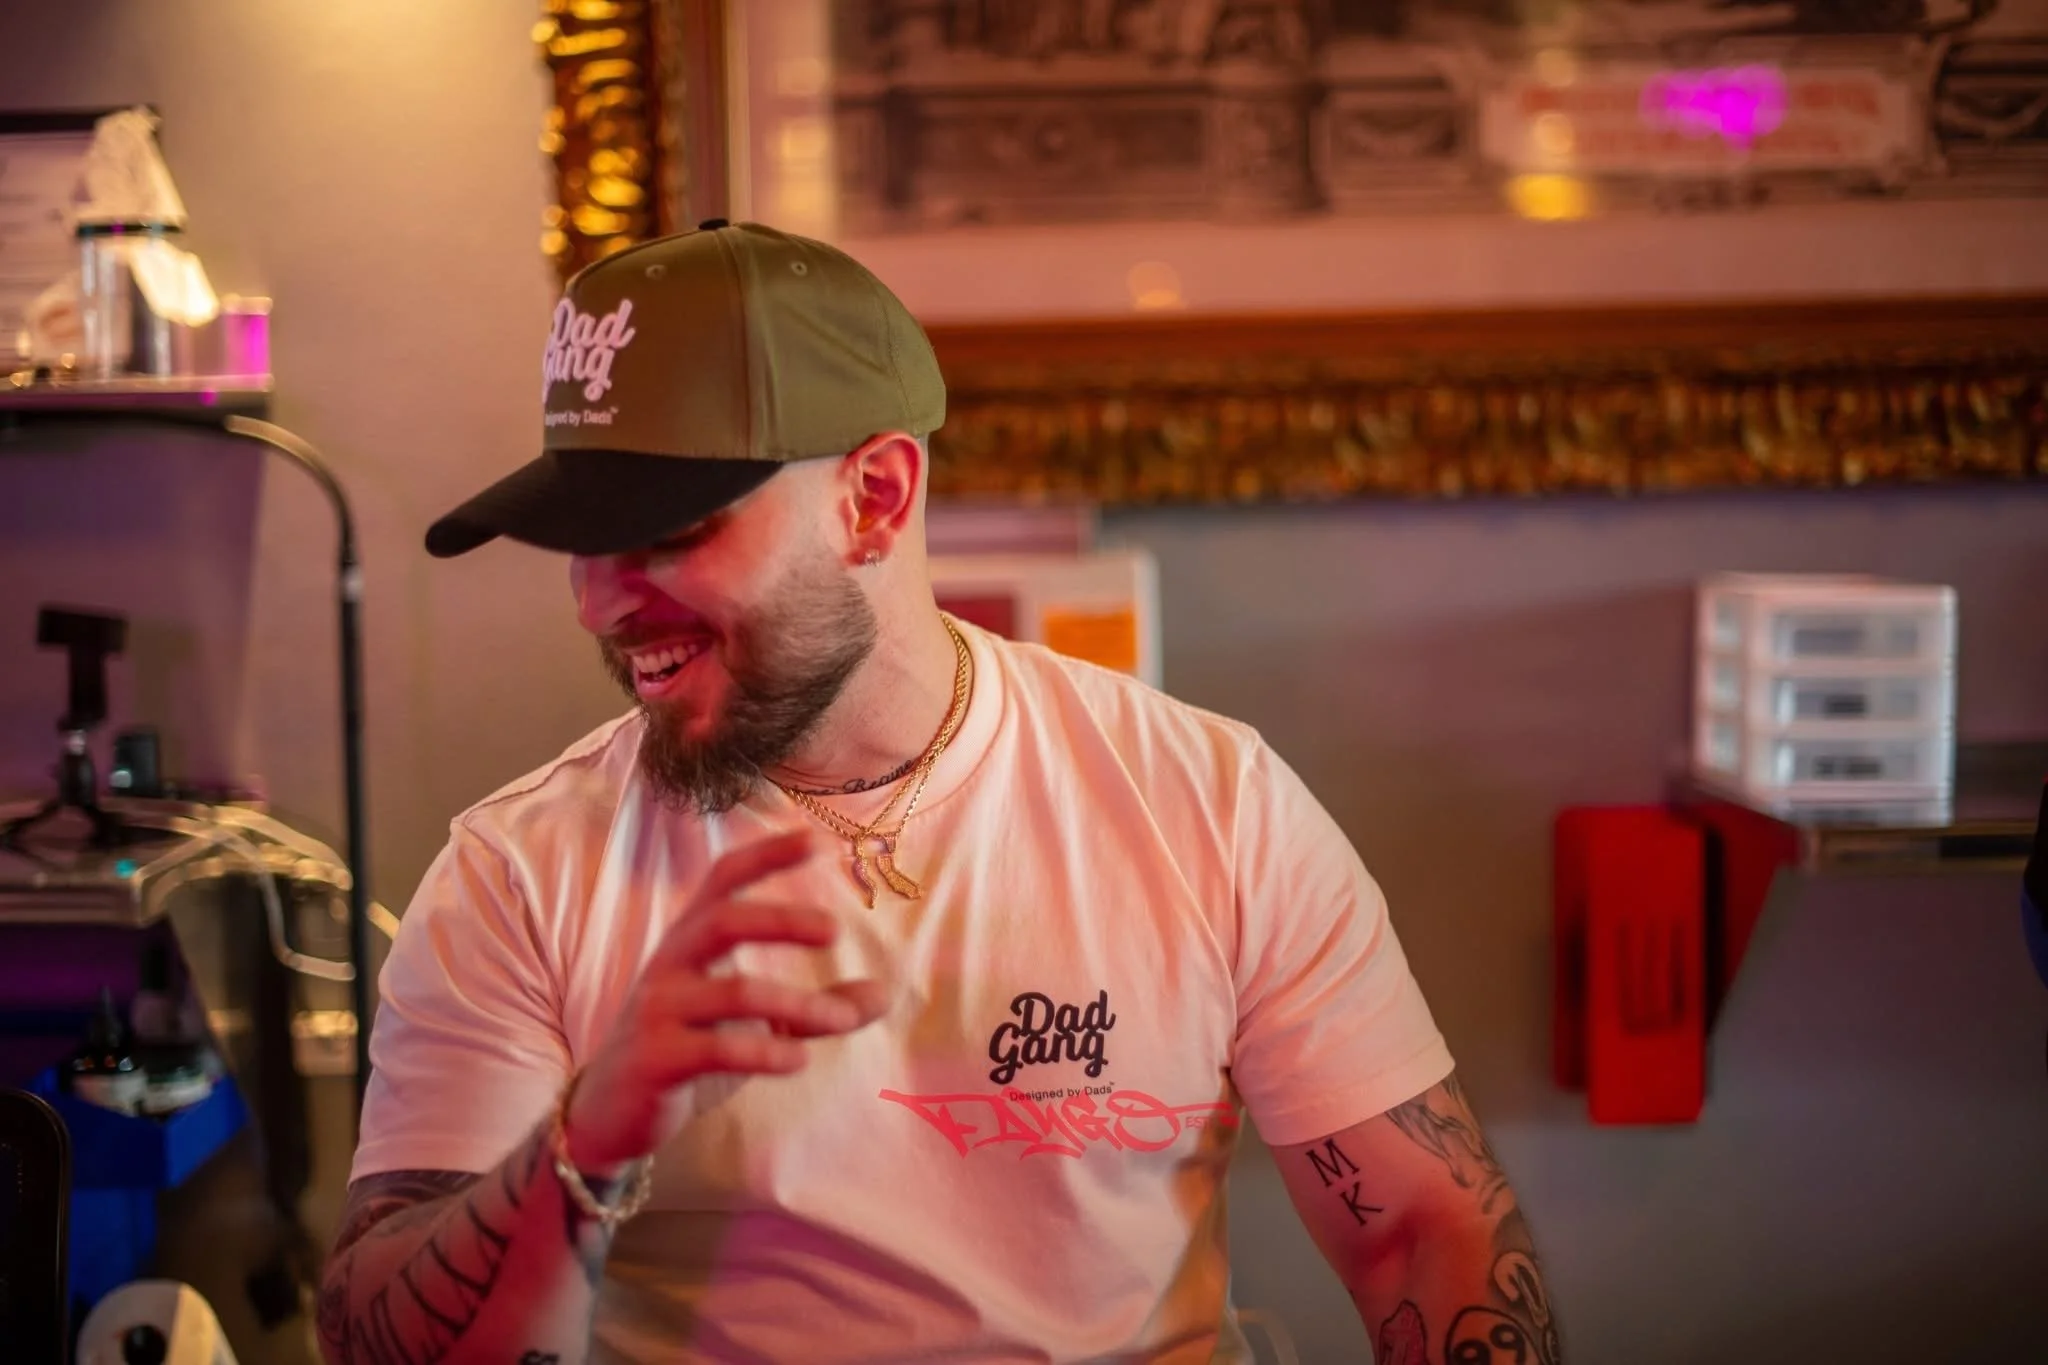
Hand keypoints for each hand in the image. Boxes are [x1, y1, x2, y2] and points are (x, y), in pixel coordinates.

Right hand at [562, 829, 886, 1170]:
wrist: (611, 1109)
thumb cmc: (689, 1049)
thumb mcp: (754, 1023)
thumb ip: (813, 1007)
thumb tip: (884, 994)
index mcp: (691, 941)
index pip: (722, 880)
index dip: (765, 856)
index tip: (816, 840)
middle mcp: (671, 965)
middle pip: (722, 921)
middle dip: (780, 920)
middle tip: (834, 929)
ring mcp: (659, 1011)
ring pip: (732, 993)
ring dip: (796, 1006)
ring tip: (841, 1020)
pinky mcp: (656, 1059)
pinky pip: (715, 1049)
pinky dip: (763, 1051)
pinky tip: (799, 1060)